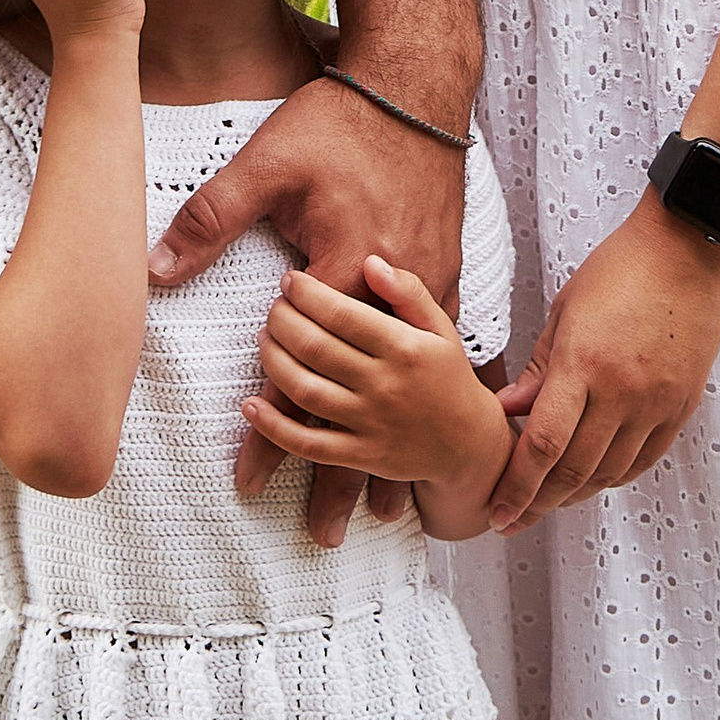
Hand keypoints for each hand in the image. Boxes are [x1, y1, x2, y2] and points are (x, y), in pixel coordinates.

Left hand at [152, 73, 466, 541]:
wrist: (418, 87)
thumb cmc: (338, 122)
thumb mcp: (265, 164)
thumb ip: (210, 220)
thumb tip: (155, 271)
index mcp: (343, 269)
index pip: (296, 372)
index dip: (271, 434)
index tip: (247, 482)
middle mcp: (390, 292)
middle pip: (358, 403)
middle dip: (338, 476)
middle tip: (320, 536)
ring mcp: (426, 288)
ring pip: (402, 390)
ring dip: (389, 451)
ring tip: (382, 515)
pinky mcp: (442, 276)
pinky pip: (431, 356)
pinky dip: (420, 401)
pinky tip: (422, 434)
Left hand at [244, 253, 508, 506]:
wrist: (469, 444)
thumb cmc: (449, 376)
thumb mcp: (441, 327)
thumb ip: (409, 292)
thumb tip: (371, 262)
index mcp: (405, 348)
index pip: (343, 314)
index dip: (308, 294)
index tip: (290, 280)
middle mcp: (386, 385)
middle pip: (316, 348)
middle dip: (283, 321)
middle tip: (274, 307)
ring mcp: (371, 424)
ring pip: (305, 391)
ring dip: (273, 362)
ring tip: (265, 339)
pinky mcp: (361, 456)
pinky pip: (307, 445)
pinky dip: (272, 428)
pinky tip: (251, 405)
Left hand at [487, 195, 719, 532]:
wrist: (692, 252)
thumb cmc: (623, 269)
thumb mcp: (565, 311)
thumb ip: (537, 370)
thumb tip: (505, 411)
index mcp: (583, 363)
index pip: (543, 445)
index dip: (517, 486)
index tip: (498, 511)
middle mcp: (621, 391)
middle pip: (574, 470)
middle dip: (538, 503)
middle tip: (513, 521)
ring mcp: (655, 403)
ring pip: (609, 472)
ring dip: (574, 495)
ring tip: (548, 502)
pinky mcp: (680, 407)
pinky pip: (644, 459)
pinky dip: (614, 477)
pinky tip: (594, 480)